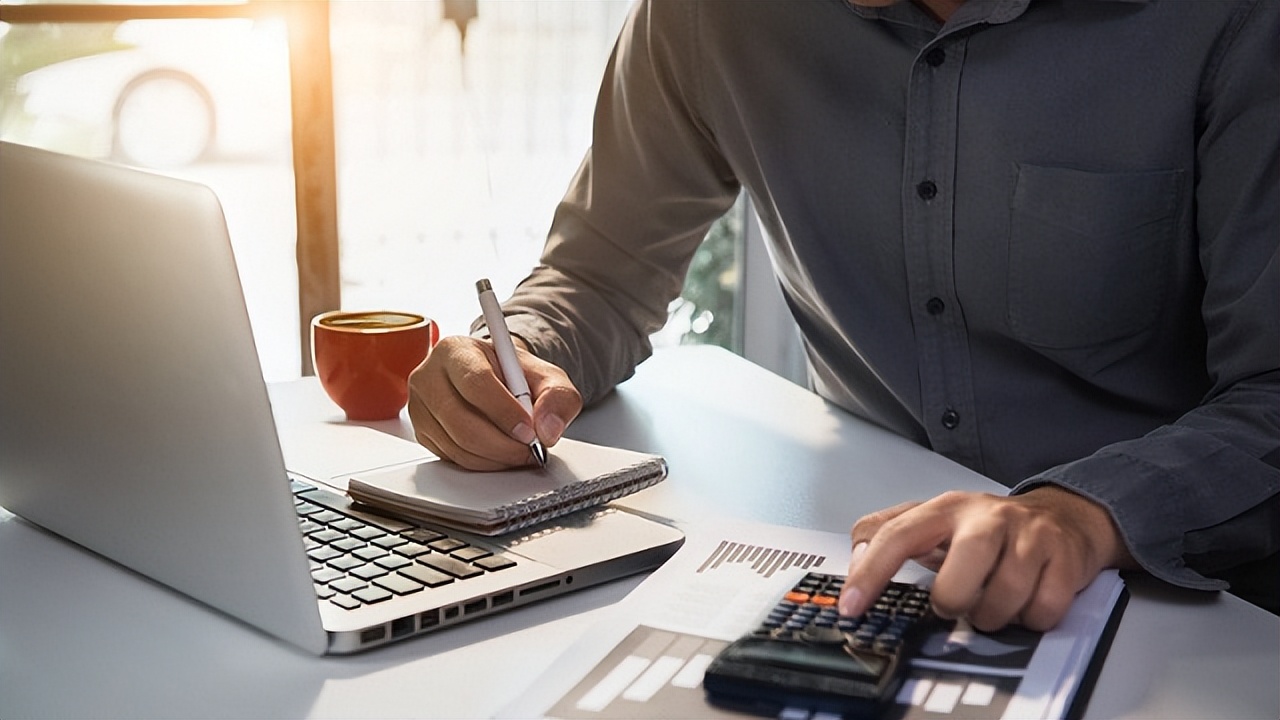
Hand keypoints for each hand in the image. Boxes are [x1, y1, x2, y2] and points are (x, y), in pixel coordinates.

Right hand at [407, 335, 581, 470]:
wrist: (497, 381)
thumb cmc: (515, 376)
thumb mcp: (547, 377)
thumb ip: (557, 396)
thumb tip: (547, 429)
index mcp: (456, 350)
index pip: (476, 383)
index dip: (504, 412)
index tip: (529, 431)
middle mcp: (429, 376)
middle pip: (461, 421)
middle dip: (502, 444)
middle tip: (529, 449)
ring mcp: (420, 407)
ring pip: (457, 445)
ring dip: (495, 457)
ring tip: (519, 451)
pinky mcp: (422, 432)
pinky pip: (452, 458)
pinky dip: (482, 463)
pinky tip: (500, 453)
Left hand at [837, 487, 1133, 631]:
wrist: (1063, 517)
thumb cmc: (989, 530)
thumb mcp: (934, 522)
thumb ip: (888, 536)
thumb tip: (855, 564)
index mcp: (946, 509)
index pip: (896, 536)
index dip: (869, 573)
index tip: (851, 607)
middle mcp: (986, 517)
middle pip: (957, 577)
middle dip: (952, 602)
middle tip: (955, 603)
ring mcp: (1029, 536)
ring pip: (1003, 597)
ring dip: (993, 615)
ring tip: (992, 603)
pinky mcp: (1064, 557)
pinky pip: (1043, 608)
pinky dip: (1031, 617)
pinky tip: (1026, 601)